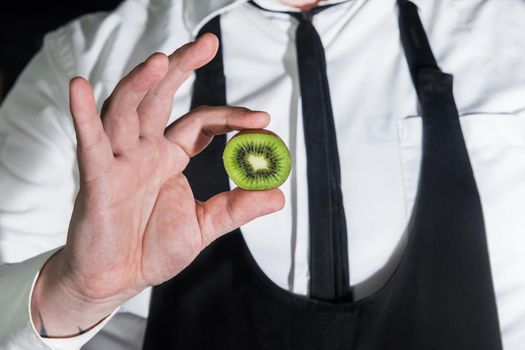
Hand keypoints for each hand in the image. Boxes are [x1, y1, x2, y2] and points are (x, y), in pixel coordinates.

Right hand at [31, 33, 284, 336]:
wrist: (117, 279)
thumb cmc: (153, 249)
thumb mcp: (204, 226)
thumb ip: (238, 207)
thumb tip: (278, 193)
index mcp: (169, 158)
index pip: (201, 123)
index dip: (230, 117)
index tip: (263, 121)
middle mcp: (144, 151)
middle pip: (161, 99)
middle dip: (182, 69)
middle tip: (208, 43)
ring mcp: (119, 161)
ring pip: (127, 110)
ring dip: (141, 83)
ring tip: (162, 60)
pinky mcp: (97, 178)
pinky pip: (89, 142)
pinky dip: (84, 115)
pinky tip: (80, 88)